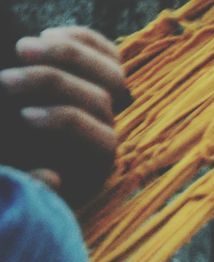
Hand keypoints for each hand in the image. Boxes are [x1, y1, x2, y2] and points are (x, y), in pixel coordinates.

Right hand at [0, 26, 129, 201]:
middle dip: (53, 86)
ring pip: (112, 74)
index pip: (103, 141)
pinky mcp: (99, 77)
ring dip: (67, 55)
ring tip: (21, 49)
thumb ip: (33, 183)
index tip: (24, 116)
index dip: (66, 123)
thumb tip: (52, 177)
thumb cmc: (16, 163)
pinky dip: (83, 38)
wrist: (20, 147)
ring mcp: (108, 103)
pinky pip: (110, 53)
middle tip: (4, 81)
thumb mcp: (20, 178)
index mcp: (97, 163)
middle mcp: (107, 132)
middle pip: (101, 100)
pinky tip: (47, 34)